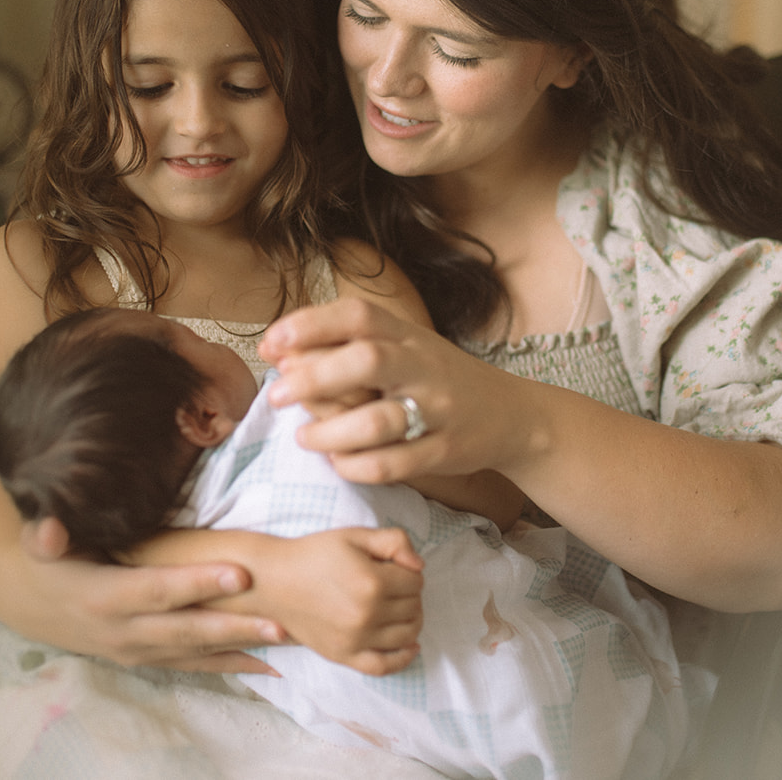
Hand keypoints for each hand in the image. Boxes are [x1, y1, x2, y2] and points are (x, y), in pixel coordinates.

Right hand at [17, 517, 286, 672]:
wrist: (32, 603)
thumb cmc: (46, 561)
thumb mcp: (38, 542)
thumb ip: (44, 535)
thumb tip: (47, 531)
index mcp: (102, 597)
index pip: (156, 590)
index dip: (196, 584)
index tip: (239, 574)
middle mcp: (122, 631)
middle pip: (185, 630)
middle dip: (233, 626)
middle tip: (278, 620)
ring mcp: (137, 651)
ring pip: (196, 652)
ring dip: (241, 648)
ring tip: (285, 638)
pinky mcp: (149, 658)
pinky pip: (194, 665)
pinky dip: (230, 665)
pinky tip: (268, 663)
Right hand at [255, 528, 424, 675]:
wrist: (274, 580)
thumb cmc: (315, 554)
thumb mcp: (355, 535)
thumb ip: (394, 541)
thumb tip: (420, 566)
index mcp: (372, 583)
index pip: (416, 582)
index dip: (409, 571)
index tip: (394, 567)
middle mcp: (366, 615)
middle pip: (414, 607)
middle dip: (410, 594)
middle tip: (394, 584)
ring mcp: (355, 640)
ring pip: (407, 635)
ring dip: (411, 620)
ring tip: (399, 608)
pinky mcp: (344, 656)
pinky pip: (384, 666)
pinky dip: (403, 658)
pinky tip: (411, 646)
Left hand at [259, 298, 533, 484]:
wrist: (511, 414)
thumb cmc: (437, 378)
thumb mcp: (403, 347)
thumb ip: (348, 345)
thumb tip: (278, 350)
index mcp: (407, 334)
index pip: (357, 315)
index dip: (309, 325)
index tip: (270, 344)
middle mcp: (424, 366)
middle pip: (367, 360)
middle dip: (315, 377)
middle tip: (278, 395)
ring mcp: (438, 409)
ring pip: (378, 421)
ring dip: (331, 432)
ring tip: (305, 437)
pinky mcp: (445, 451)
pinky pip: (394, 464)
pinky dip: (357, 466)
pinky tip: (337, 462)